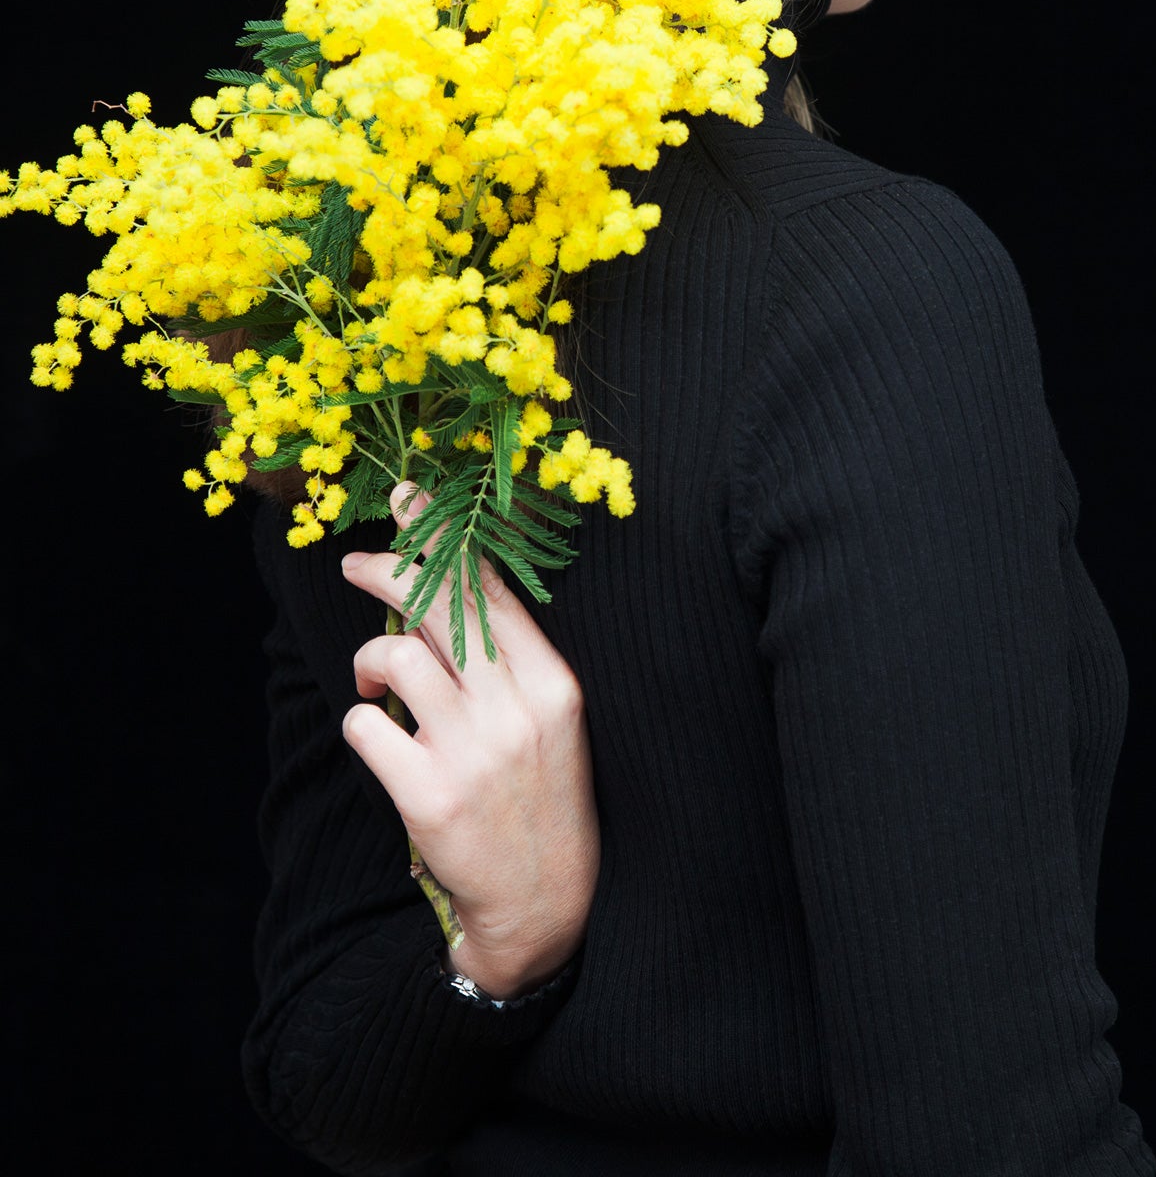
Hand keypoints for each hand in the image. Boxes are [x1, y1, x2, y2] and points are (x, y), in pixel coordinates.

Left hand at [341, 483, 599, 1000]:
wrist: (546, 901)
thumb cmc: (541, 794)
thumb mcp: (547, 716)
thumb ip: (501, 656)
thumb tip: (438, 584)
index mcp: (552, 681)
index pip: (490, 586)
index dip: (443, 537)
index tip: (409, 501)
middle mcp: (515, 707)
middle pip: (439, 604)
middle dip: (388, 567)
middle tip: (356, 562)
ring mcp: (472, 751)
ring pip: (394, 656)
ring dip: (371, 661)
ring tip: (377, 684)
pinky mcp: (428, 794)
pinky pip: (366, 726)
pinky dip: (362, 723)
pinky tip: (383, 740)